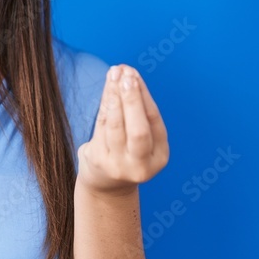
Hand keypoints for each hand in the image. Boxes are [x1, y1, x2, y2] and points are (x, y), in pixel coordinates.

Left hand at [76, 64, 168, 196]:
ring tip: (113, 76)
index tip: (134, 75)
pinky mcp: (99, 162)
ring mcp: (119, 166)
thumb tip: (128, 73)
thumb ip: (138, 111)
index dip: (144, 97)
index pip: (153, 122)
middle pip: (138, 130)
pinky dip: (104, 106)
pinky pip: (101, 129)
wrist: (105, 184)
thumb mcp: (140, 137)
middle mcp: (141, 165)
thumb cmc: (125, 151)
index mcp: (159, 157)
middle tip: (126, 75)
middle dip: (132, 100)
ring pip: (116, 127)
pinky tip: (106, 91)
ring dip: (114, 98)